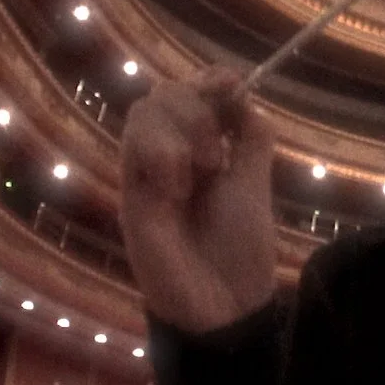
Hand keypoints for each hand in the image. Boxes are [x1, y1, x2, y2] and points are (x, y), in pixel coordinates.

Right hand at [119, 66, 278, 334]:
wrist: (225, 304)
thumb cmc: (241, 249)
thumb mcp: (253, 184)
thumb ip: (250, 139)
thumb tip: (245, 93)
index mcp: (199, 152)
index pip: (189, 94)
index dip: (207, 80)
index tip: (232, 82)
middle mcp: (168, 157)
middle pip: (162, 94)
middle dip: (195, 105)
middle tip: (217, 151)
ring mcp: (146, 175)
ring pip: (143, 112)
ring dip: (180, 128)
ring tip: (203, 170)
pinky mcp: (130, 196)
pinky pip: (133, 150)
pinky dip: (162, 154)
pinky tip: (179, 189)